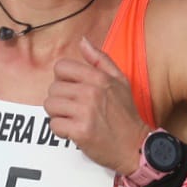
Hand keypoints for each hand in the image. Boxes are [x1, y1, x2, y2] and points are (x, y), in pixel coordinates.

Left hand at [44, 37, 149, 174]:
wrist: (135, 146)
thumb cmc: (126, 114)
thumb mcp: (120, 81)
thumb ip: (100, 59)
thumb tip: (82, 41)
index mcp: (99, 78)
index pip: (61, 67)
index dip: (62, 79)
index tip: (72, 90)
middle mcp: (91, 92)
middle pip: (53, 88)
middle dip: (60, 99)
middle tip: (74, 109)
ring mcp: (85, 112)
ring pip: (50, 105)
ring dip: (58, 115)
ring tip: (73, 119)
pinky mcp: (80, 131)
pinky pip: (54, 124)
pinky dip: (61, 130)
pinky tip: (73, 131)